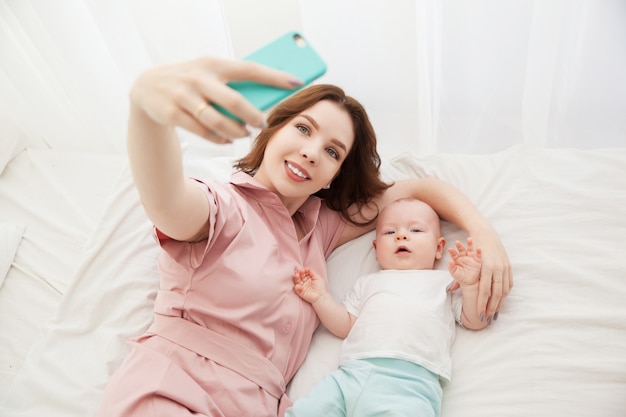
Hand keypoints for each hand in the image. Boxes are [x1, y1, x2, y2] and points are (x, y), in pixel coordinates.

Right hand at [129, 57, 301, 142]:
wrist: (146, 88)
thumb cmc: (190, 82)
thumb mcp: (208, 74)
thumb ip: (232, 84)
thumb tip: (265, 99)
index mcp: (213, 64)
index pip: (250, 69)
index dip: (274, 76)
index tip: (297, 82)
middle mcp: (198, 78)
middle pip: (234, 101)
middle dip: (252, 116)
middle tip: (261, 123)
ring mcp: (183, 96)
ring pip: (217, 121)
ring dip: (235, 131)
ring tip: (243, 134)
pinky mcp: (171, 113)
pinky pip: (202, 132)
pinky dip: (218, 138)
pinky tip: (226, 140)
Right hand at [293, 267, 326, 304]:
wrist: (321, 296)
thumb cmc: (320, 287)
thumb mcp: (317, 277)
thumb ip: (312, 272)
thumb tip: (307, 268)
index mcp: (308, 278)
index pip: (304, 273)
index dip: (303, 271)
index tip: (304, 269)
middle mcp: (304, 282)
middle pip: (300, 276)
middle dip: (299, 273)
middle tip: (300, 271)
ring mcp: (302, 286)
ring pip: (297, 281)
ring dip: (296, 278)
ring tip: (297, 275)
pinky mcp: (300, 292)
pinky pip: (297, 289)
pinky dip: (297, 287)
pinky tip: (299, 285)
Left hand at [448, 237, 481, 285]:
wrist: (469, 283)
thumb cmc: (460, 277)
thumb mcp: (454, 273)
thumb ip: (451, 267)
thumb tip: (450, 261)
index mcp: (457, 259)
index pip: (454, 254)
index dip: (452, 251)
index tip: (450, 249)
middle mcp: (464, 256)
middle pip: (461, 249)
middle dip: (459, 245)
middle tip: (457, 242)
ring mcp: (471, 258)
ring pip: (470, 250)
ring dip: (470, 244)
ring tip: (469, 239)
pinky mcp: (477, 261)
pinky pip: (478, 256)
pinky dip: (479, 252)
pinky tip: (478, 248)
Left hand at [466, 231, 512, 321]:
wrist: (485, 234)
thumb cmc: (473, 248)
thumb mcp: (465, 260)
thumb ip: (459, 275)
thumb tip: (451, 289)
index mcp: (486, 267)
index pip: (485, 290)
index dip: (482, 303)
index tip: (479, 313)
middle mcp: (497, 268)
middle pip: (496, 293)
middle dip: (492, 307)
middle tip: (487, 318)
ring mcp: (505, 268)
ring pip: (504, 290)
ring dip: (500, 303)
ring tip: (495, 314)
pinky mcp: (508, 267)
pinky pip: (509, 284)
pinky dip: (505, 295)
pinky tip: (501, 302)